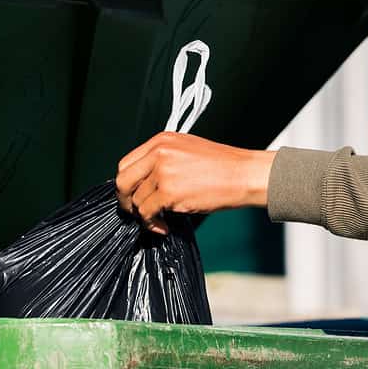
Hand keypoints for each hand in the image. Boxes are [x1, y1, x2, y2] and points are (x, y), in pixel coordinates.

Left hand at [115, 132, 276, 233]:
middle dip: (126, 201)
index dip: (127, 184)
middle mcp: (158, 153)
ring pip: (137, 201)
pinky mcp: (169, 192)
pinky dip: (152, 224)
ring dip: (145, 216)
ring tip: (159, 221)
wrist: (244, 174)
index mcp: (161, 141)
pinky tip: (164, 227)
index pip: (126, 163)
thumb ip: (162, 160)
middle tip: (136, 212)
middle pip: (123, 181)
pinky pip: (147, 213)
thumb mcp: (186, 150)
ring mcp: (163, 172)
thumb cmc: (222, 166)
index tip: (134, 195)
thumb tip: (144, 183)